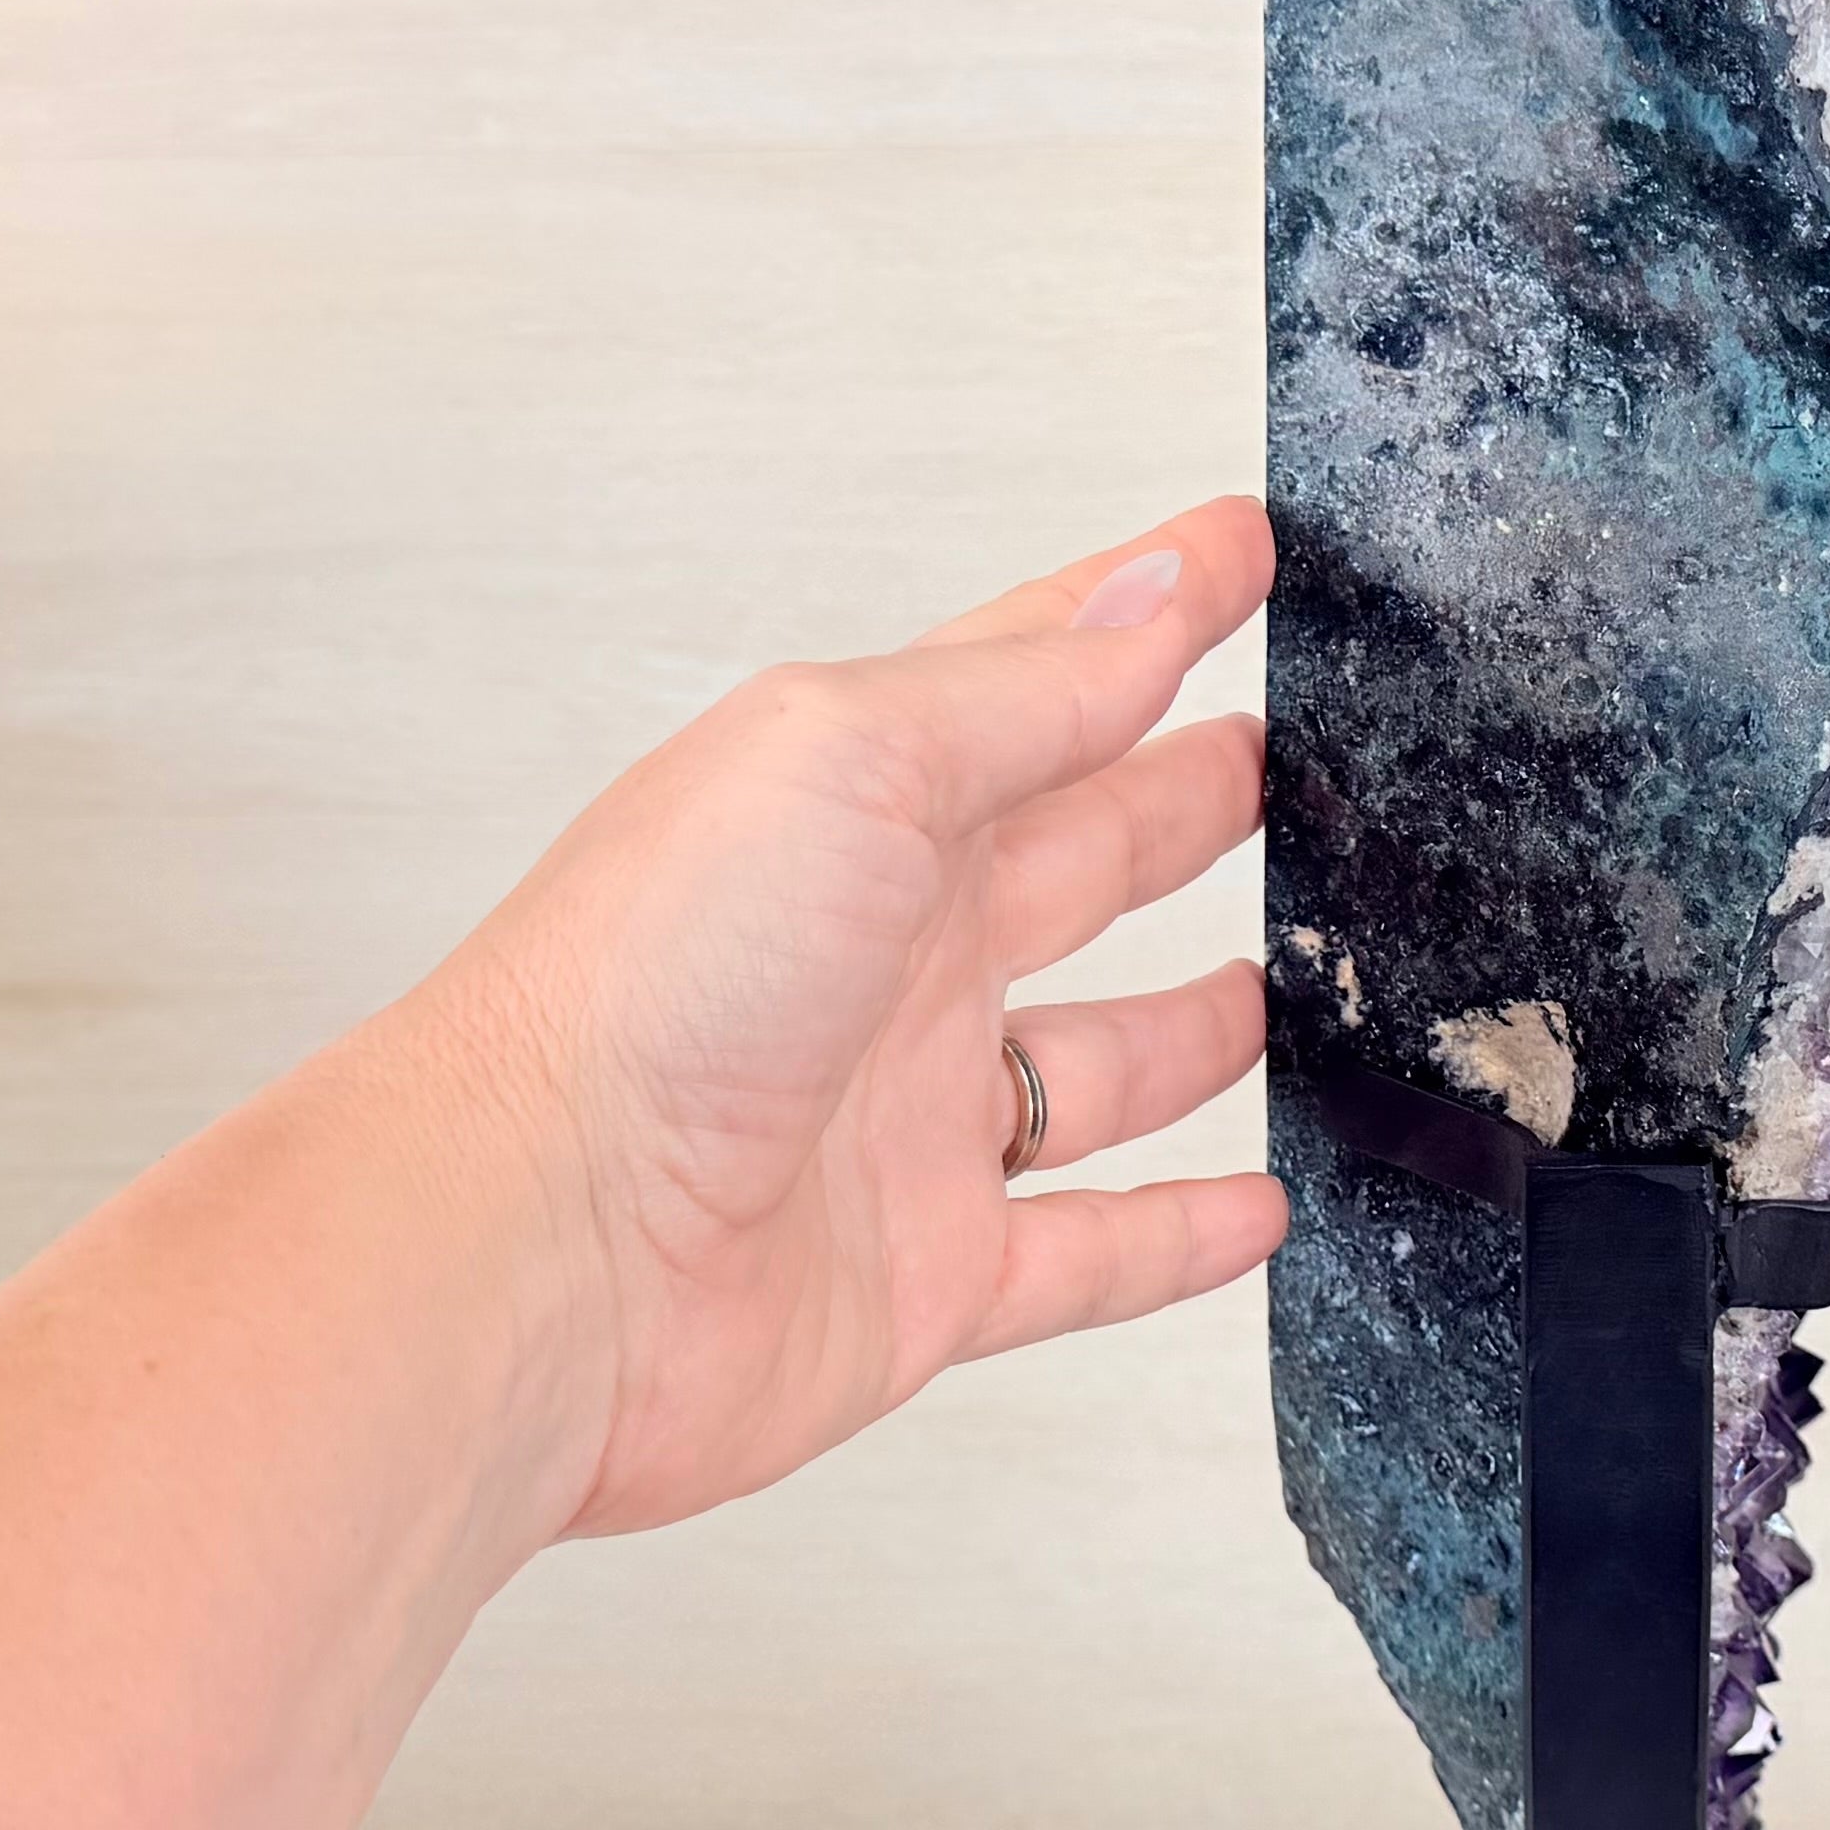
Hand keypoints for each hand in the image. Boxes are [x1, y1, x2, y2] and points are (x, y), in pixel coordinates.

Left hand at [423, 498, 1281, 1539]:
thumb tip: (1154, 592)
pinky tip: (1255, 1209)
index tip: (1241, 550)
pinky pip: (1089, 1253)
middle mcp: (883, 955)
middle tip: (1288, 757)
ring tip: (1294, 986)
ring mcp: (906, 1120)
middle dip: (1180, 798)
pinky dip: (1179, 1236)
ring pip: (1098, 1063)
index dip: (1145, 608)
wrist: (535, 1250)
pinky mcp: (924, 1279)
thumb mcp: (851, 762)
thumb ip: (1025, 691)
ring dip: (1197, 1026)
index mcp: (859, 807)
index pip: (1035, 678)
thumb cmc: (645, 984)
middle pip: (1076, 860)